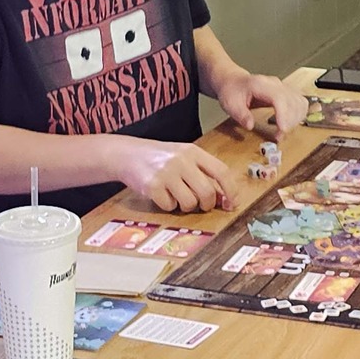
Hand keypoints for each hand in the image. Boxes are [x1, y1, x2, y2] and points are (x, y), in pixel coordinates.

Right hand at [114, 136, 234, 212]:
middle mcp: (181, 160)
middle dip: (206, 204)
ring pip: (189, 203)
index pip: (221, 171)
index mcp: (193, 151)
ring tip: (176, 195)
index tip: (232, 203)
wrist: (127, 154)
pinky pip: (170, 206)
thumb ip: (203, 173)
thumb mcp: (184, 157)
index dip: (231, 190)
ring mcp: (166, 173)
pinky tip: (161, 194)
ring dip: (185, 206)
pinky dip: (168, 205)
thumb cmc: (160, 158)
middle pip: (207, 192)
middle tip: (200, 204)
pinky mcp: (152, 186)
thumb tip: (224, 198)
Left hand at [213, 69, 305, 136]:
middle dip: (290, 122)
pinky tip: (291, 124)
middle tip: (279, 136)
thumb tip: (250, 125)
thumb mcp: (230, 104)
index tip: (282, 129)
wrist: (233, 81)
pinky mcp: (287, 92)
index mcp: (260, 84)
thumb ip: (241, 115)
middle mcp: (275, 84)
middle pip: (293, 101)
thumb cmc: (232, 91)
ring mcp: (283, 87)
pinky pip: (301, 102)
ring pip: (300, 102)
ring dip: (296, 120)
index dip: (284, 114)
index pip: (279, 97)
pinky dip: (299, 115)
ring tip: (282, 131)